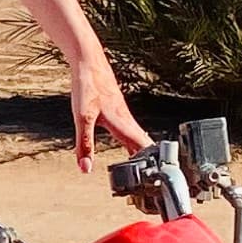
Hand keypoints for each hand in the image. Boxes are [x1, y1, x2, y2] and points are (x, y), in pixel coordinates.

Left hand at [65, 33, 147, 173]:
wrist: (89, 60)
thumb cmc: (87, 86)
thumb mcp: (82, 117)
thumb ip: (84, 144)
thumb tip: (85, 168)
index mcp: (123, 124)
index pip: (144, 149)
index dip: (152, 166)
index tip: (159, 181)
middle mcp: (127, 120)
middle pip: (144, 145)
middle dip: (151, 163)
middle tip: (157, 182)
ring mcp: (123, 114)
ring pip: (138, 137)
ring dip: (143, 153)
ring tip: (147, 170)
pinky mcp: (117, 109)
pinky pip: (131, 130)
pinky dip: (134, 142)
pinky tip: (131, 146)